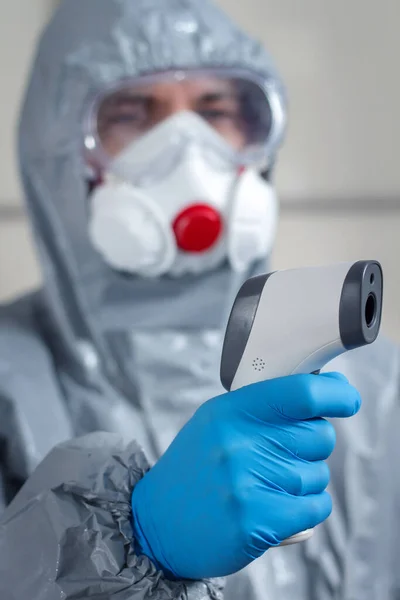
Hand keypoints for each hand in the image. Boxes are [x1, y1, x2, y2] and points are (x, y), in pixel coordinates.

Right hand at [131, 372, 359, 578]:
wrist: (157, 523)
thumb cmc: (194, 470)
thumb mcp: (216, 422)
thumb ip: (261, 407)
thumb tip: (321, 393)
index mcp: (231, 410)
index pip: (301, 392)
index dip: (335, 393)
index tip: (345, 399)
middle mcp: (239, 441)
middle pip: (319, 435)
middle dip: (310, 447)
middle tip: (279, 456)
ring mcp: (247, 481)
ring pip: (318, 474)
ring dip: (302, 483)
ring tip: (265, 486)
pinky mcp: (257, 520)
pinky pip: (316, 507)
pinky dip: (305, 510)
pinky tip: (276, 508)